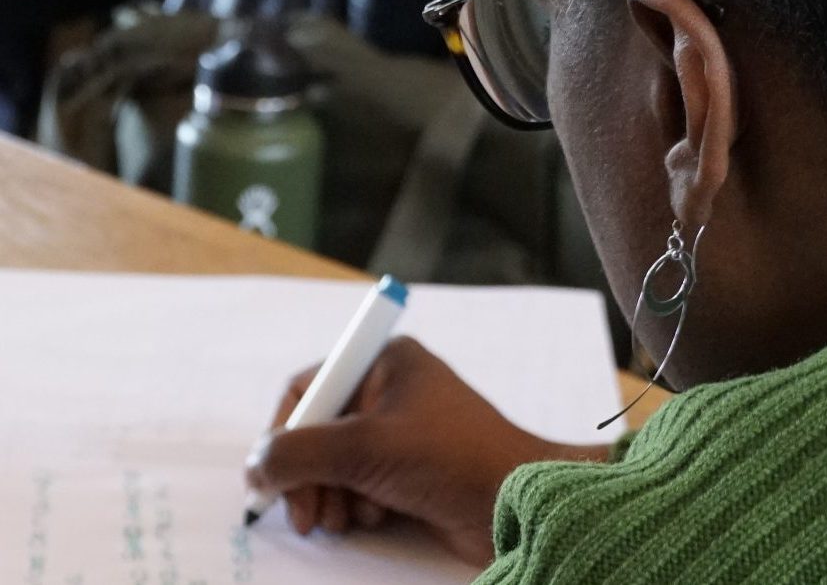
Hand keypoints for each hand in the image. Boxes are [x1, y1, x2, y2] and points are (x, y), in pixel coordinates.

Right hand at [245, 337, 608, 565]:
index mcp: (386, 362)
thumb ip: (297, 453)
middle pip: (319, 432)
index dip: (284, 432)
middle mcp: (393, 391)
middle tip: (303, 515)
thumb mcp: (364, 449)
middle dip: (307, 476)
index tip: (271, 475)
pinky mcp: (413, 470)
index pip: (310, 388)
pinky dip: (357, 505)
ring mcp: (403, 432)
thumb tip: (255, 468)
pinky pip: (362, 485)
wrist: (516, 501)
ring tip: (344, 518)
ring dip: (331, 496)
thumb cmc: (450, 459)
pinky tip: (374, 518)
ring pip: (337, 465)